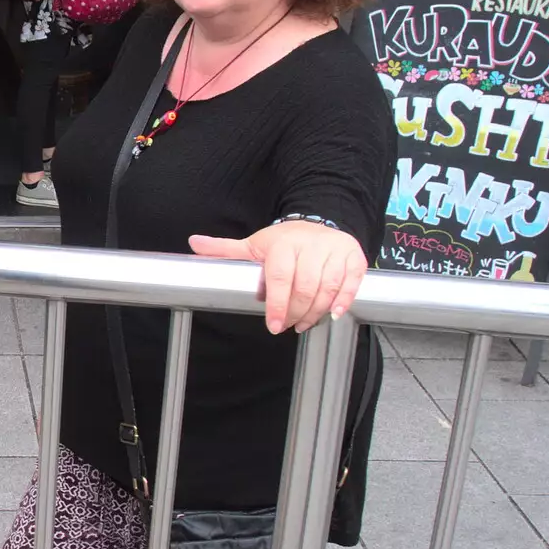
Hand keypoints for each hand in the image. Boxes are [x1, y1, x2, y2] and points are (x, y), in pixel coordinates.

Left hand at [189, 222, 366, 334]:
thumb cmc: (283, 241)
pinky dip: (343, 300)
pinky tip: (332, 314)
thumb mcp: (253, 244)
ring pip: (328, 287)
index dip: (277, 304)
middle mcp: (311, 245)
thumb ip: (225, 249)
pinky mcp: (354, 257)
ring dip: (316, 312)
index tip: (274, 325)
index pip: (280, 277)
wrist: (319, 223)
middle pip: (305, 286)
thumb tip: (194, 243)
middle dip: (296, 312)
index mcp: (283, 244)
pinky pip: (352, 282)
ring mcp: (335, 250)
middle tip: (288, 326)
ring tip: (304, 323)